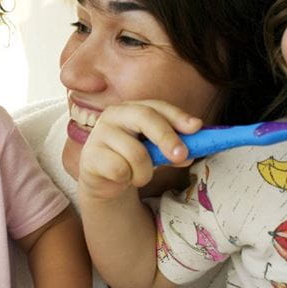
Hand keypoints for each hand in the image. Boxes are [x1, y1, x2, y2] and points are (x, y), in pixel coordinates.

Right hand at [78, 100, 200, 199]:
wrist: (105, 181)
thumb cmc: (133, 159)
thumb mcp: (156, 151)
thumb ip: (173, 147)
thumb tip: (191, 151)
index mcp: (132, 108)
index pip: (157, 106)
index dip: (177, 116)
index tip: (196, 128)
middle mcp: (114, 115)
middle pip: (145, 117)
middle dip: (167, 137)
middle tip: (182, 156)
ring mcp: (99, 134)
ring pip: (136, 153)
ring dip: (145, 172)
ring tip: (139, 176)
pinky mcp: (90, 156)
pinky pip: (120, 170)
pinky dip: (128, 179)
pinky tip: (122, 178)